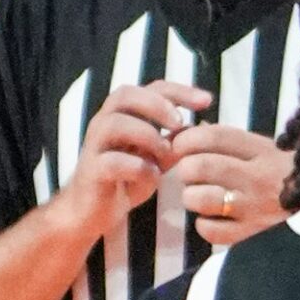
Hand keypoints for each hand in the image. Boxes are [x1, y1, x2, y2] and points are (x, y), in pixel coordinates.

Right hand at [62, 80, 214, 229]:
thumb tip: (206, 126)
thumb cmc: (127, 179)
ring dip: (146, 135)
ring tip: (165, 153)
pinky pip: (112, 161)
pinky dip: (137, 166)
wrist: (93, 211)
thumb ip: (177, 142)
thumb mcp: (158, 158)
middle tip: (179, 123)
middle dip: (157, 105)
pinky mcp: (91, 171)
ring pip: (115, 123)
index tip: (207, 101)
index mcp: (125, 114)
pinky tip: (153, 176)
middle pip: (126, 94)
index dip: (180, 90)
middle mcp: (106, 122)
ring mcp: (95, 146)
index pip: (152, 88)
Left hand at [169, 123, 291, 246]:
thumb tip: (193, 132)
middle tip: (191, 173)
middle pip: (200, 166)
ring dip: (192, 196)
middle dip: (186, 168)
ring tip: (201, 195)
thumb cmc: (290, 178)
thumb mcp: (270, 151)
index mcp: (264, 151)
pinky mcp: (251, 236)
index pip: (215, 136)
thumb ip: (234, 143)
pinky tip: (214, 218)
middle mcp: (258, 178)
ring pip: (200, 198)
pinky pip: (209, 229)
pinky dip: (204, 224)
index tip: (181, 144)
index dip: (188, 138)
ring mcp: (254, 209)